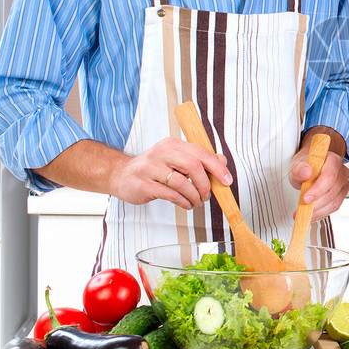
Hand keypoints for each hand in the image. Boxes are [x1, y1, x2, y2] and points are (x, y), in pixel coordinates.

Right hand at [110, 137, 231, 209]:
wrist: (121, 175)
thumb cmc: (153, 168)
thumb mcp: (176, 159)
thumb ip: (198, 159)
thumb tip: (222, 162)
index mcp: (172, 144)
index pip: (200, 152)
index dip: (217, 167)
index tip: (226, 181)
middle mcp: (161, 153)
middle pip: (193, 166)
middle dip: (205, 184)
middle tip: (207, 195)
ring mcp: (151, 169)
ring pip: (182, 182)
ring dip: (194, 196)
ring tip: (197, 201)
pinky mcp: (144, 185)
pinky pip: (171, 194)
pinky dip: (183, 201)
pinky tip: (186, 204)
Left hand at [289, 139, 348, 219]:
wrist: (309, 170)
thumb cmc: (305, 167)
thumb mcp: (297, 166)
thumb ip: (299, 168)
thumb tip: (306, 173)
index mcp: (333, 160)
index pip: (329, 176)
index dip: (318, 190)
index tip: (305, 199)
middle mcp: (342, 172)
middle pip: (331, 192)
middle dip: (315, 204)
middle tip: (300, 209)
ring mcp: (343, 184)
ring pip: (334, 202)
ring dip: (318, 211)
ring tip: (303, 214)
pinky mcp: (342, 195)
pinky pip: (334, 207)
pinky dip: (321, 213)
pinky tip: (312, 214)